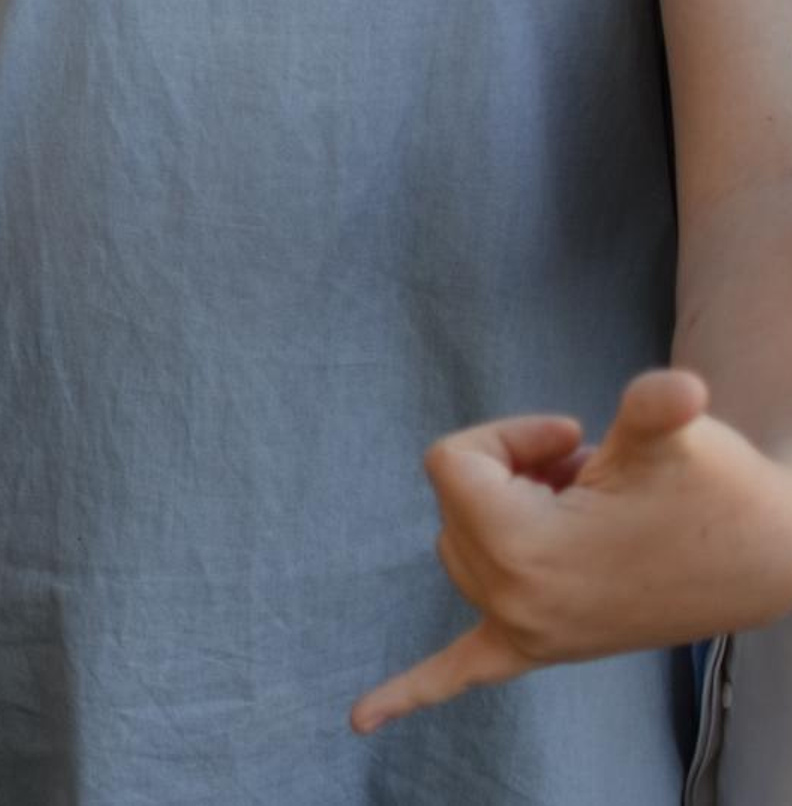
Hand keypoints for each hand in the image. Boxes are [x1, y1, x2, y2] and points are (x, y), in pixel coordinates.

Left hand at [352, 369, 791, 733]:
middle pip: (454, 499)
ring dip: (506, 517)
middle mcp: (513, 601)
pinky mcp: (544, 650)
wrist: (764, 555)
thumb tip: (678, 390)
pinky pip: (462, 671)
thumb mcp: (671, 436)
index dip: (511, 436)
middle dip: (513, 473)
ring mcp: (528, 632)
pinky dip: (410, 692)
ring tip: (583, 514)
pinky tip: (358, 720)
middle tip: (590, 481)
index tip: (576, 440)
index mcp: (523, 551)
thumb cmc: (710, 489)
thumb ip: (653, 406)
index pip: (450, 460)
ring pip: (461, 544)